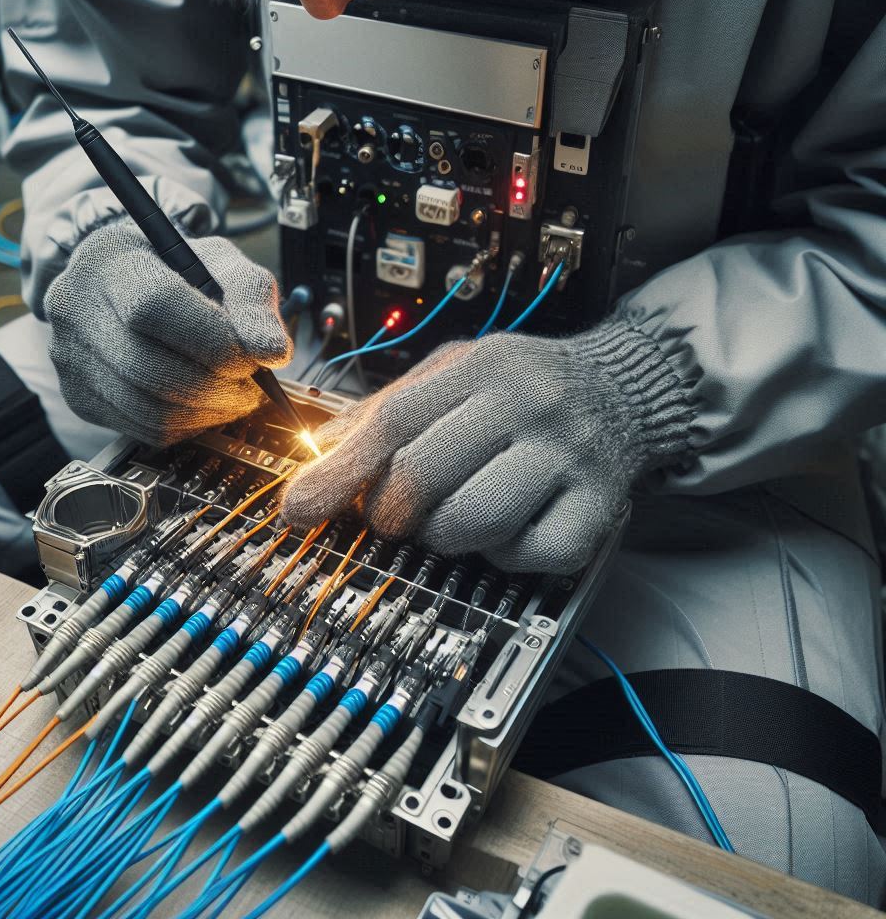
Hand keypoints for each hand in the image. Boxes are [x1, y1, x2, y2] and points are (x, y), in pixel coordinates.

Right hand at [44, 220, 290, 444]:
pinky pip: (145, 431)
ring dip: (209, 411)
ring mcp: (70, 357)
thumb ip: (252, 300)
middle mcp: (74, 305)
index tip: (251, 357)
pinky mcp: (79, 399)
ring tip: (233, 393)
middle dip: (217, 385)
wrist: (134, 289)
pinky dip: (188, 425)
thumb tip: (273, 352)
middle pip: (150, 368)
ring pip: (149, 410)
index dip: (213, 342)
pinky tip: (204, 403)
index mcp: (110, 257)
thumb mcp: (224, 265)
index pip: (155, 306)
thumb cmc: (183, 273)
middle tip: (250, 383)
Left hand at [281, 325, 692, 573]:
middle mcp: (527, 406)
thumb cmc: (523, 387)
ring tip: (449, 520)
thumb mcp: (455, 373)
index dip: (341, 470)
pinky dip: (504, 554)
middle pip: (425, 474)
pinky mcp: (598, 506)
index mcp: (482, 368)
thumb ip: (389, 410)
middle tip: (392, 515)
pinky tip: (505, 530)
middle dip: (389, 510)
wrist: (622, 388)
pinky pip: (532, 553)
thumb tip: (318, 461)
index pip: (395, 420)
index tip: (300, 508)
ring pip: (474, 519)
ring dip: (442, 535)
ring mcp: (567, 457)